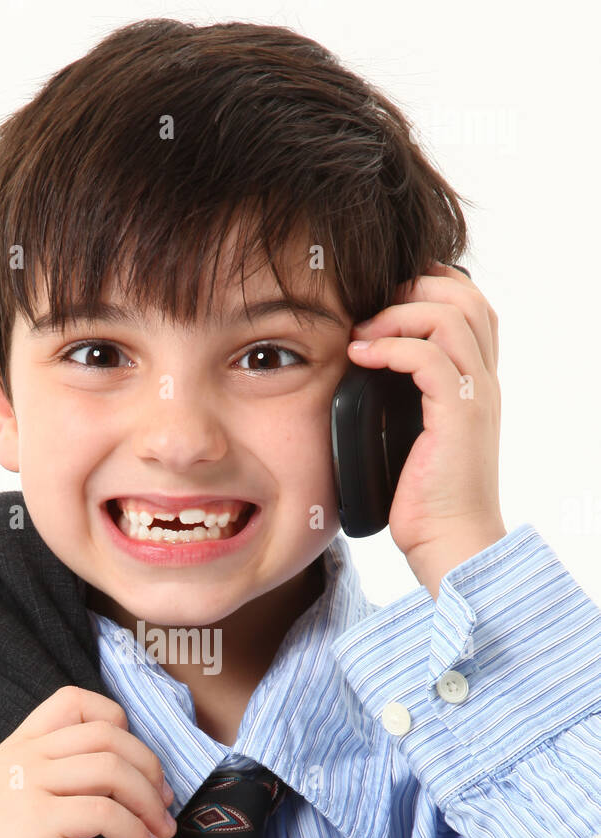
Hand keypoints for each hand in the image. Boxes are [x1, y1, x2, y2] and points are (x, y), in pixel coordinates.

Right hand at [0, 686, 175, 837]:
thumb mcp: (44, 802)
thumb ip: (75, 775)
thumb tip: (142, 771)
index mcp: (20, 747)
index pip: (74, 701)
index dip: (117, 722)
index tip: (136, 763)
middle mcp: (20, 758)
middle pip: (106, 736)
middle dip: (148, 768)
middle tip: (164, 803)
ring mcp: (26, 787)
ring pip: (111, 771)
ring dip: (149, 802)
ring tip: (161, 830)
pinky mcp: (38, 822)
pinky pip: (105, 814)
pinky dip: (136, 830)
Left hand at [347, 261, 506, 599]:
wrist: (449, 544)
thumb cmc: (425, 502)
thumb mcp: (411, 438)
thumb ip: (402, 401)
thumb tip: (360, 374)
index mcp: (477, 383)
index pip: (471, 306)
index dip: (431, 287)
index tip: (383, 301)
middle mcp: (484, 382)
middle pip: (466, 297)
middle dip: (413, 288)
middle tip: (368, 310)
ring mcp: (476, 396)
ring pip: (450, 315)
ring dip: (397, 313)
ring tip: (360, 334)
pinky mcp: (458, 415)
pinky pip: (428, 356)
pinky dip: (389, 347)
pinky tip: (359, 357)